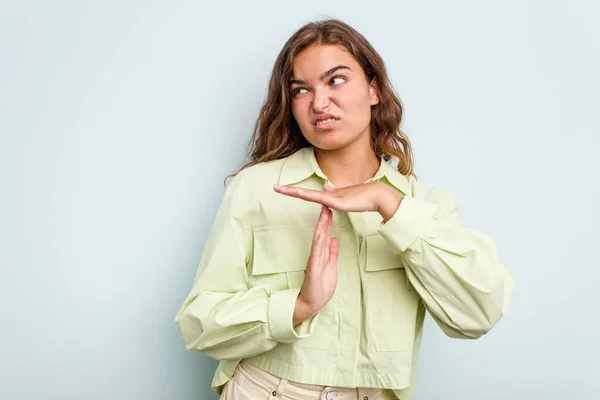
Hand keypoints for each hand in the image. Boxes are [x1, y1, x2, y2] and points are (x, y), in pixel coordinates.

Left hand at [274, 181, 403, 221]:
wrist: (378, 195)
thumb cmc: (365, 197)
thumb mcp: (346, 197)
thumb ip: (335, 193)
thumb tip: (324, 187)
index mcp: (330, 195)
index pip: (309, 194)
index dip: (297, 192)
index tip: (285, 189)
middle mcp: (329, 194)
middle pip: (304, 193)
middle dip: (289, 190)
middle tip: (275, 188)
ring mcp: (332, 197)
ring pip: (308, 194)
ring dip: (293, 192)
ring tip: (279, 190)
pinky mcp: (336, 202)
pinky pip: (318, 198)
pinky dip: (307, 195)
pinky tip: (298, 193)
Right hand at [293, 204, 339, 325]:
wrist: (312, 303)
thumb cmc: (321, 287)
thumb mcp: (331, 267)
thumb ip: (332, 253)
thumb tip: (335, 239)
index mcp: (322, 254)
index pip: (325, 234)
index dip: (328, 222)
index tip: (331, 209)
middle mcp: (317, 254)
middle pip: (322, 233)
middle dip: (325, 218)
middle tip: (326, 202)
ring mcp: (314, 259)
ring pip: (318, 238)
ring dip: (322, 225)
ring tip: (324, 212)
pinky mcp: (313, 266)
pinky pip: (316, 251)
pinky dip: (318, 240)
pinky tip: (320, 231)